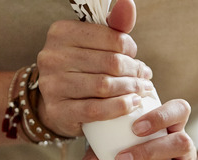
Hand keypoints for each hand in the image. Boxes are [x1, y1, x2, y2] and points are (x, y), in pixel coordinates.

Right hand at [35, 0, 153, 137]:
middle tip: (145, 78)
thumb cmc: (81, 67)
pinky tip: (132, 104)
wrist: (58, 101)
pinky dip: (119, 107)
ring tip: (141, 90)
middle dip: (134, 71)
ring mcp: (53, 85)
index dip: (130, 49)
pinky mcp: (58, 110)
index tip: (135, 58)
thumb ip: (114, 25)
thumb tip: (128, 3)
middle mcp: (52, 57)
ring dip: (130, 89)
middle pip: (110, 63)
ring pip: (104, 86)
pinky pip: (95, 110)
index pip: (111, 37)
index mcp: (61, 32)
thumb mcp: (95, 42)